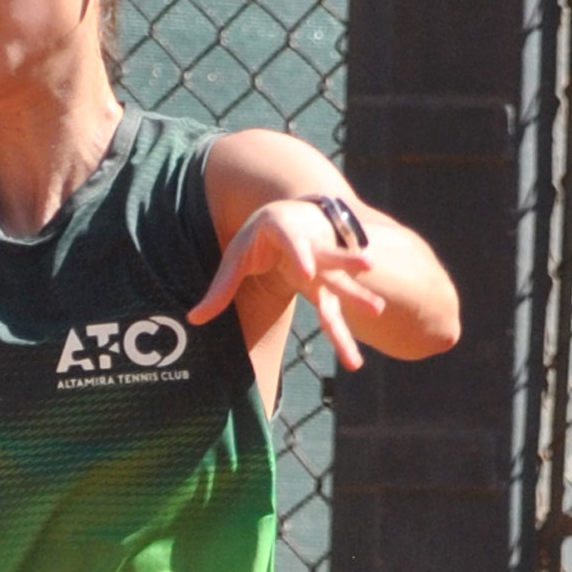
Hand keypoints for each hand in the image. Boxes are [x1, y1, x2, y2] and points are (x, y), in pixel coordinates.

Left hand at [191, 200, 385, 373]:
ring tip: (377, 310)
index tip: (307, 271)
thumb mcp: (236, 257)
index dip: (300, 255)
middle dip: (346, 265)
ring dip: (358, 297)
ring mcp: (324, 268)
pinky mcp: (328, 287)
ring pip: (340, 284)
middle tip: (367, 267)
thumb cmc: (259, 238)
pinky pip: (337, 309)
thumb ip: (220, 289)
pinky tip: (357, 353)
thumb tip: (194, 319)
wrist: (290, 218)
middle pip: (330, 258)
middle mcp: (312, 248)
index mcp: (285, 232)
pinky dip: (345, 329)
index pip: (294, 242)